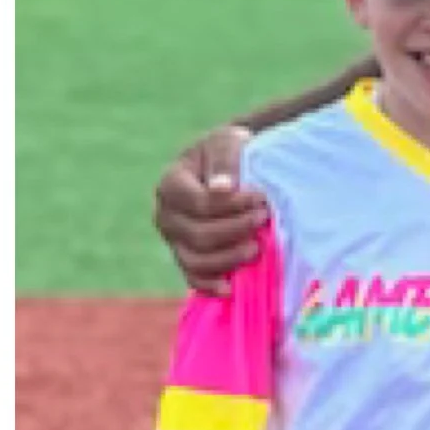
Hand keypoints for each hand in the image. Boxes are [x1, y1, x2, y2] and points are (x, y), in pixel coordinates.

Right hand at [154, 125, 264, 296]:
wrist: (227, 168)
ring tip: (256, 249)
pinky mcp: (185, 257)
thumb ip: (224, 161)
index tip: (262, 198)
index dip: (232, 205)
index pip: (199, 204)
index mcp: (170, 184)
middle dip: (235, 230)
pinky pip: (193, 278)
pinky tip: (231, 287)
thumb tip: (221, 189)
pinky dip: (211, 285)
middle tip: (264, 220)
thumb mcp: (227, 142)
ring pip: (195, 260)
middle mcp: (165, 215)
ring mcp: (173, 240)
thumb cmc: (228, 152)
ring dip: (228, 258)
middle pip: (198, 234)